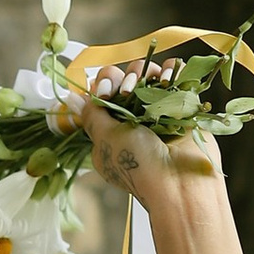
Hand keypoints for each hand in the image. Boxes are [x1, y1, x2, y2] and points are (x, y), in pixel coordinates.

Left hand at [83, 85, 218, 200]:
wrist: (179, 183)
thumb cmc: (138, 165)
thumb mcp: (106, 139)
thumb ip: (91, 115)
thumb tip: (72, 99)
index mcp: (111, 128)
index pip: (103, 92)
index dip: (103, 85)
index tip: (108, 91)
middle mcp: (134, 119)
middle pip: (125, 79)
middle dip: (125, 78)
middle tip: (129, 91)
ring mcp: (159, 111)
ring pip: (149, 75)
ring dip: (148, 73)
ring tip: (154, 85)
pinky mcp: (182, 106)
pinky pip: (175, 77)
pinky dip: (172, 71)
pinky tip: (169, 79)